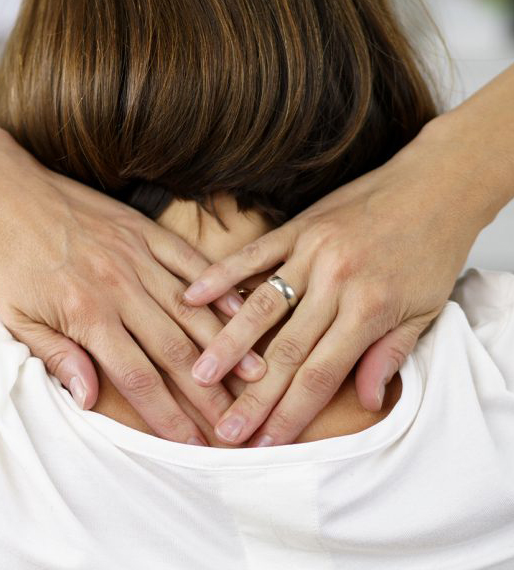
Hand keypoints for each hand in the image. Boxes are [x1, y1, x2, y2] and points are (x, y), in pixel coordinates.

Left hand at [0, 126, 264, 444]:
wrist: (4, 192)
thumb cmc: (7, 258)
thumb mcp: (15, 316)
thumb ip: (56, 357)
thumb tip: (88, 399)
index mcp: (86, 314)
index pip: (138, 376)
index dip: (168, 415)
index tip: (191, 444)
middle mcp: (119, 287)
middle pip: (176, 350)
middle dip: (209, 393)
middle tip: (235, 422)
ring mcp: (136, 255)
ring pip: (191, 309)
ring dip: (226, 344)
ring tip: (255, 375)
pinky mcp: (143, 230)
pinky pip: (189, 261)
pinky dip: (217, 286)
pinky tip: (240, 309)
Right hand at [182, 118, 496, 445]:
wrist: (435, 185)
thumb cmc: (431, 250)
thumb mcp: (426, 310)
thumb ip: (390, 354)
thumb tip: (366, 400)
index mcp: (369, 308)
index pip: (322, 373)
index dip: (291, 411)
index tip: (266, 441)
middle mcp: (335, 282)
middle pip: (286, 349)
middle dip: (253, 394)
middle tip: (225, 428)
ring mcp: (312, 251)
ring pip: (261, 305)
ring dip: (228, 343)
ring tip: (200, 374)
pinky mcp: (297, 227)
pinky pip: (253, 255)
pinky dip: (222, 276)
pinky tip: (192, 296)